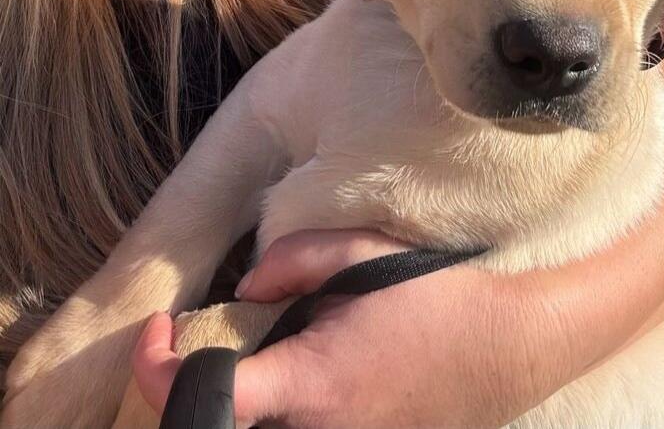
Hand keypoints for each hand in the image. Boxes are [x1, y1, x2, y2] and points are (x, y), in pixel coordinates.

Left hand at [133, 229, 514, 428]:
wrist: (503, 349)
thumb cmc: (434, 300)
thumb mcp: (361, 254)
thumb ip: (290, 259)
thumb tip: (245, 290)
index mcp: (310, 383)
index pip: (206, 400)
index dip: (158, 368)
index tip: (158, 328)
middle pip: (220, 426)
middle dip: (194, 384)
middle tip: (201, 338)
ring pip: (258, 428)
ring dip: (238, 396)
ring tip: (259, 349)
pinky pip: (292, 428)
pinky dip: (275, 404)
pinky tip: (303, 366)